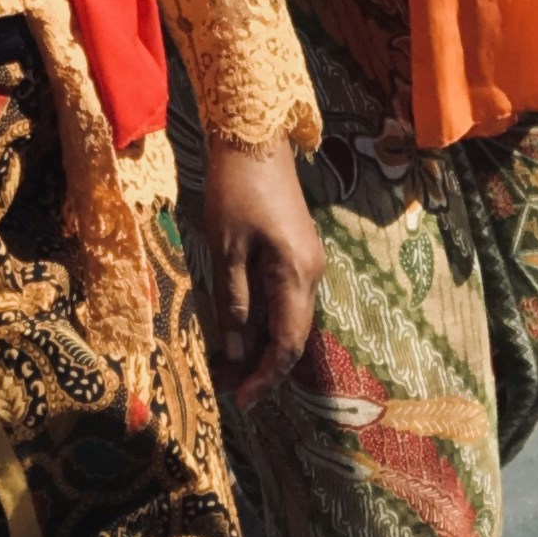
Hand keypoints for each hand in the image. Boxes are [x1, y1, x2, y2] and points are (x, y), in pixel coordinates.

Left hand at [202, 141, 322, 404]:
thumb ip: (233, 300)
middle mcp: (311, 272)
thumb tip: (235, 350)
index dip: (265, 377)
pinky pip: (286, 298)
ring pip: (290, 318)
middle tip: (229, 389)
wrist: (255, 135)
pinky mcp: (297, 251)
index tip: (241, 401)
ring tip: (229, 367)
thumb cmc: (236, 188)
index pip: (286, 343)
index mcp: (297, 273)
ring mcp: (307, 260)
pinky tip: (240, 331)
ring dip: (262, 345)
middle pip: (293, 335)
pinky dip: (265, 321)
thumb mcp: (225, 247)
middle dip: (262, 367)